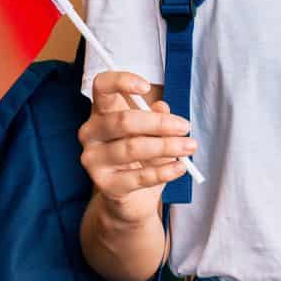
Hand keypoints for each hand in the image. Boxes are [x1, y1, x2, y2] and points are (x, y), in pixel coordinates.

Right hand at [78, 70, 195, 224]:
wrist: (130, 199)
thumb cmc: (141, 158)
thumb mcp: (151, 133)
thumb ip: (155, 117)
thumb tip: (162, 108)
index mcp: (101, 113)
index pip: (101, 87)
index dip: (121, 81)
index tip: (146, 86)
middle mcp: (91, 133)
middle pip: (122, 121)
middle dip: (159, 123)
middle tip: (185, 126)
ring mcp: (94, 160)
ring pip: (132, 148)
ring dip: (166, 146)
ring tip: (189, 147)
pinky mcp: (105, 185)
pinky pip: (138, 177)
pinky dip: (164, 171)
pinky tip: (180, 167)